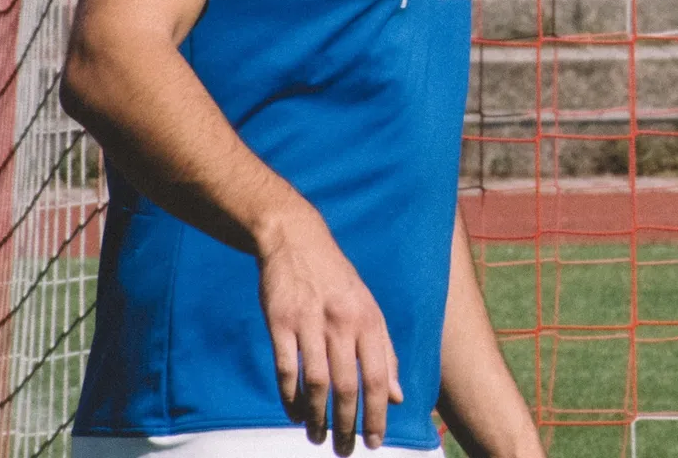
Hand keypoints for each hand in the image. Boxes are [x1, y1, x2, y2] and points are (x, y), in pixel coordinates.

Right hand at [258, 204, 403, 453]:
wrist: (298, 241)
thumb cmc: (339, 282)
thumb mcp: (369, 310)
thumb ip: (385, 352)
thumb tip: (397, 396)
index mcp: (369, 320)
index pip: (378, 377)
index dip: (377, 414)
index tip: (375, 442)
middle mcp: (342, 322)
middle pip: (347, 386)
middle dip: (348, 425)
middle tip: (346, 450)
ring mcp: (310, 322)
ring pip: (316, 383)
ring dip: (317, 417)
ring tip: (318, 437)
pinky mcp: (280, 322)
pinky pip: (286, 368)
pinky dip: (290, 397)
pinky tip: (295, 414)